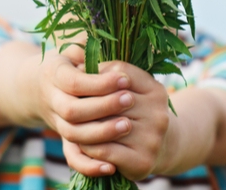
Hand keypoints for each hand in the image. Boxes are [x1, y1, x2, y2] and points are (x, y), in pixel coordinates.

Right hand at [33, 45, 138, 176]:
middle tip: (130, 99)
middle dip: (103, 106)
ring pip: (74, 134)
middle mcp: (51, 100)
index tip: (124, 77)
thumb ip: (89, 44)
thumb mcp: (73, 48)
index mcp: (53, 74)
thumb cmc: (65, 63)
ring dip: (102, 132)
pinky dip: (90, 165)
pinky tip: (113, 165)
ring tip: (128, 124)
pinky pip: (72, 158)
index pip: (74, 81)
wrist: (35, 88)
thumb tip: (111, 34)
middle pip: (74, 110)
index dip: (99, 83)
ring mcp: (56, 122)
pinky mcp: (63, 140)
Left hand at [72, 61, 170, 180]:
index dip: (96, 74)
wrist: (158, 149)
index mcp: (155, 90)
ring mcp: (153, 138)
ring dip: (84, 126)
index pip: (120, 73)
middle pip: (111, 102)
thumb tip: (80, 66)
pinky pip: (105, 150)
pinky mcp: (143, 161)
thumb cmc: (135, 113)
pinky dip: (88, 147)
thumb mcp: (131, 89)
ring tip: (70, 122)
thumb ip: (111, 75)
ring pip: (105, 127)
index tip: (79, 75)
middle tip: (67, 99)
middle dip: (86, 101)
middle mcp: (158, 113)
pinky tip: (81, 143)